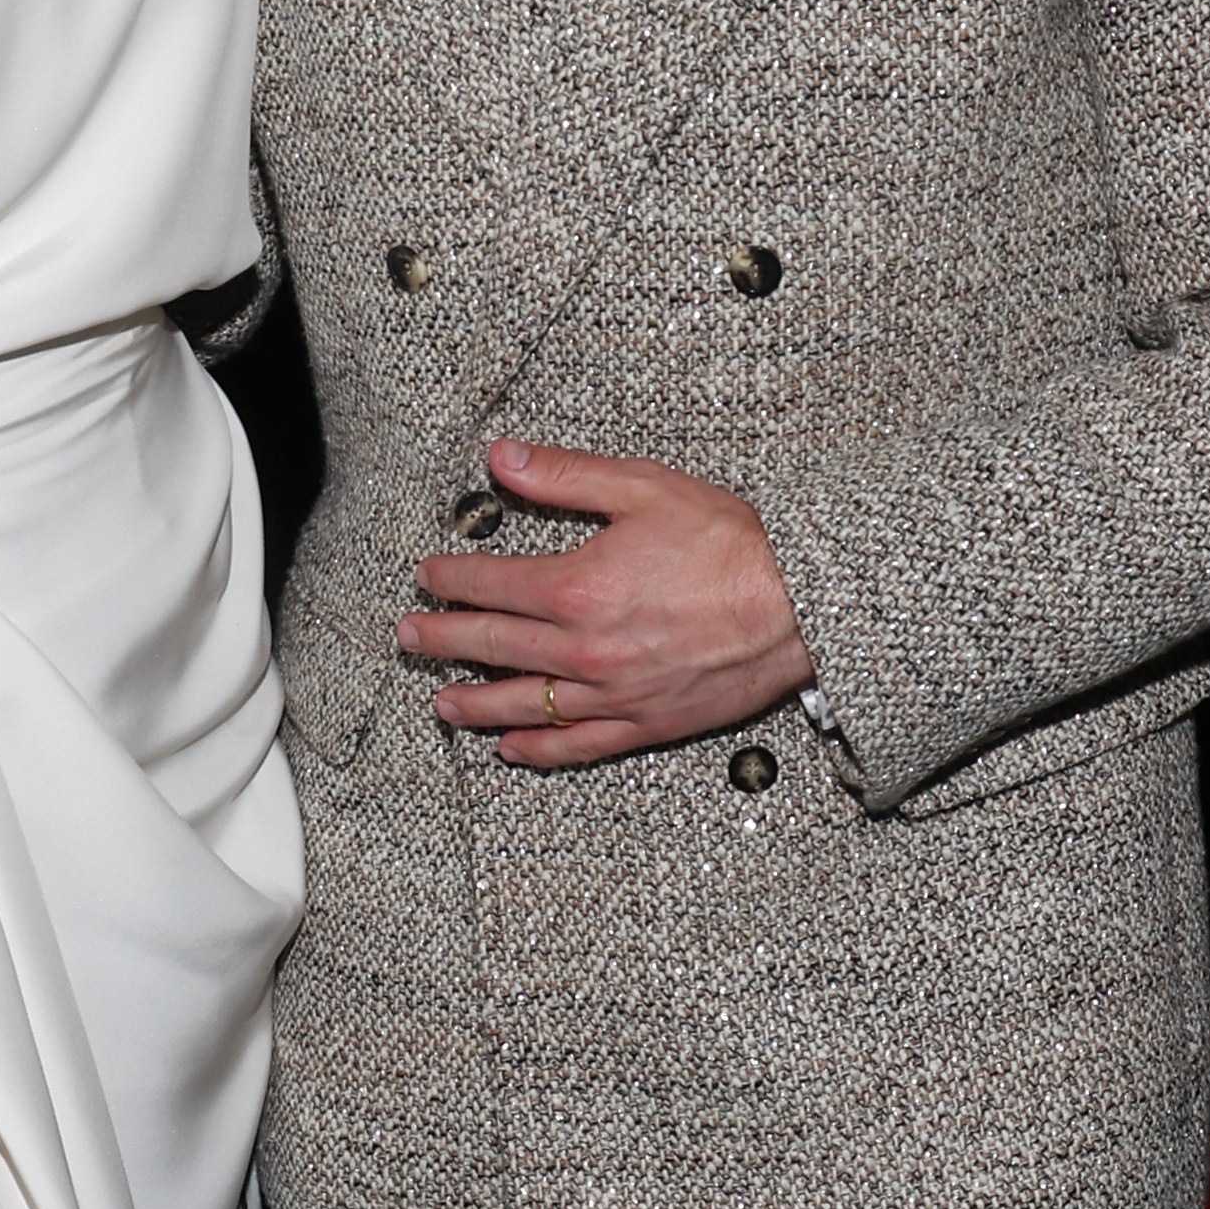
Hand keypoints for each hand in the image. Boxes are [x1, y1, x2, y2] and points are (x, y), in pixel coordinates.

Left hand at [402, 437, 814, 767]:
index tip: (426, 575)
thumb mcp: (643, 488)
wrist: (801, 606)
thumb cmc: (732, 543)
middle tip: (408, 636)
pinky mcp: (642, 724)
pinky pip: (575, 746)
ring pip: (521, 704)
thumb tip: (500, 459)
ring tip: (439, 700)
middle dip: (441, 638)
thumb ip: (564, 476)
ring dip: (471, 701)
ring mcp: (610, 694)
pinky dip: (536, 749)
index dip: (449, 579)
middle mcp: (582, 649)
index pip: (488, 585)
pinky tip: (509, 747)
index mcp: (575, 587)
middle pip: (490, 645)